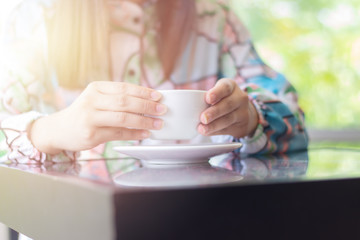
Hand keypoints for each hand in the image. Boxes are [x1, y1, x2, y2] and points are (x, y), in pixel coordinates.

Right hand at [30, 81, 166, 153]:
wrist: (59, 129)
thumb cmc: (84, 113)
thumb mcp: (97, 99)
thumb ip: (117, 98)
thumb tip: (148, 102)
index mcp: (96, 88)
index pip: (124, 88)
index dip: (143, 92)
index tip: (158, 96)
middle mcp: (92, 100)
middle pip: (125, 102)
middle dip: (147, 106)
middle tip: (162, 110)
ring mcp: (90, 118)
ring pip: (123, 118)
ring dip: (144, 121)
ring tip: (158, 123)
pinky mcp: (91, 134)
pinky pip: (118, 134)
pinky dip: (135, 134)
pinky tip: (145, 133)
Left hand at [198, 78, 258, 137]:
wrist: (242, 112)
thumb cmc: (223, 100)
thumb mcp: (218, 93)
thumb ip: (206, 98)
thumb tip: (188, 107)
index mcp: (231, 86)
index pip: (225, 87)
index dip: (216, 92)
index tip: (208, 98)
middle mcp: (239, 98)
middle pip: (228, 104)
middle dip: (214, 112)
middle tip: (203, 118)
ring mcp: (242, 112)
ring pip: (228, 119)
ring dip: (214, 125)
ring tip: (203, 128)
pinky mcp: (241, 126)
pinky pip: (228, 129)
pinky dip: (216, 131)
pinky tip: (208, 132)